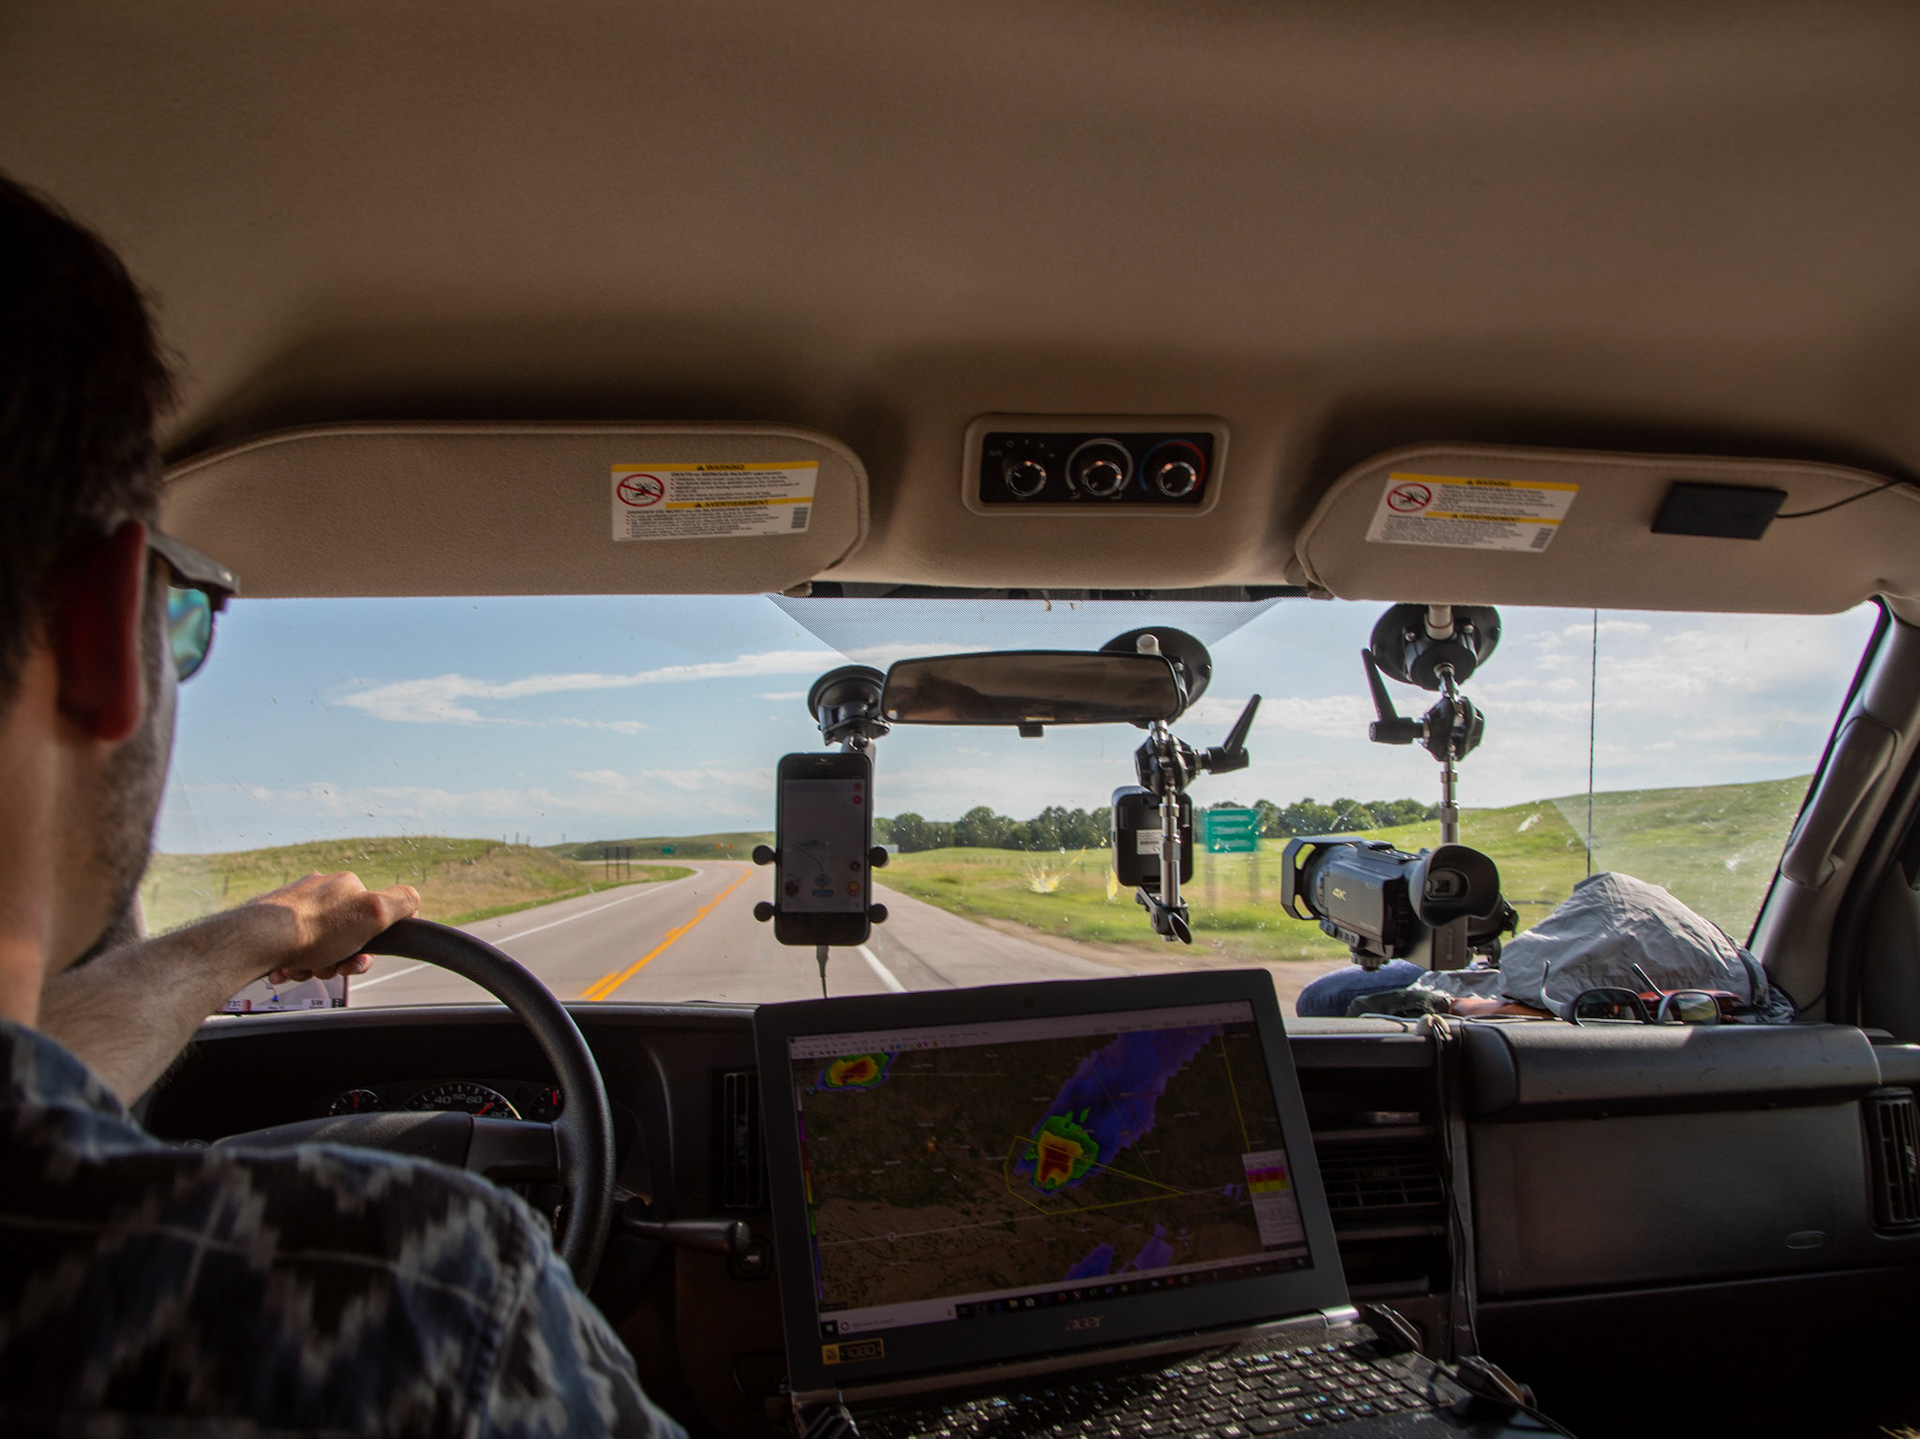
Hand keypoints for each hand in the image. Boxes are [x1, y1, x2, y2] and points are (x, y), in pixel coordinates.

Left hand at [246, 871, 420, 984]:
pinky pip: (291, 948)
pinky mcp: (270, 922)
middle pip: (344, 935)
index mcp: (346, 885)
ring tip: (303, 968)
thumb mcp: (374, 913)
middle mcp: (319, 890)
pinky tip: (287, 968)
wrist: (257, 941)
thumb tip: (414, 899)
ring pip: (317, 945)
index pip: (373, 917)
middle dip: (340, 958)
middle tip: (329, 967)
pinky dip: (293, 962)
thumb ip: (402, 901)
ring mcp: (294, 905)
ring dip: (315, 964)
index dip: (371, 945)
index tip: (358, 958)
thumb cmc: (312, 930)